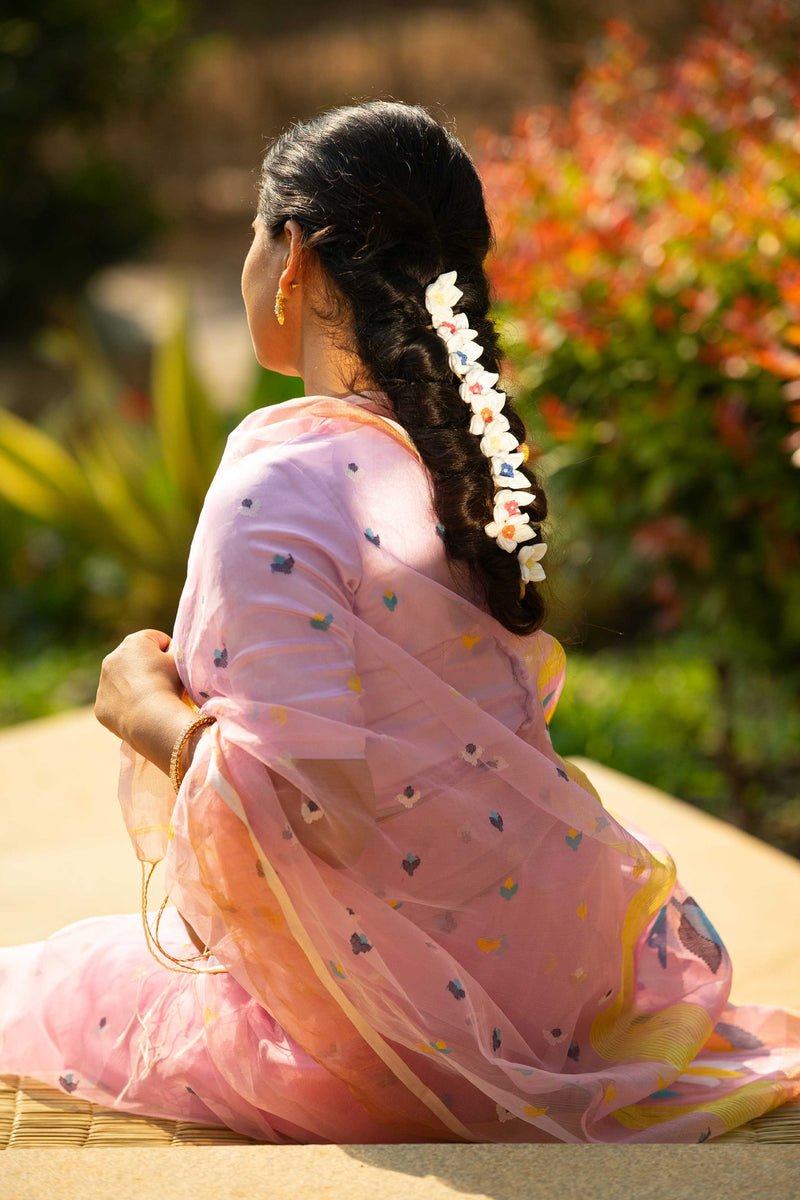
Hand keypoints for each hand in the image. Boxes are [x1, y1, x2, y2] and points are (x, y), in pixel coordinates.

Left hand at [95, 629, 185, 753]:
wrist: (152, 718)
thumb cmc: (168, 684)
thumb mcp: (180, 660)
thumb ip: (175, 649)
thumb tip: (169, 650)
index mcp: (134, 642)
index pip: (156, 640)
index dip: (169, 653)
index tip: (174, 668)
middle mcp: (112, 658)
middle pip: (135, 659)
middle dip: (148, 668)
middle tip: (164, 685)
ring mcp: (103, 682)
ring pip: (122, 681)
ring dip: (135, 686)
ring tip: (151, 700)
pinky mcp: (100, 705)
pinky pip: (115, 702)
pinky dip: (126, 705)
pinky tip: (140, 712)